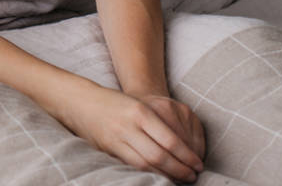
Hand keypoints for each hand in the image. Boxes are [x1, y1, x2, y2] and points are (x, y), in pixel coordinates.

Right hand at [59, 83, 204, 182]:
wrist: (82, 102)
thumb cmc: (118, 104)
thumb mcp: (140, 106)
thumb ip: (159, 125)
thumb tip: (186, 149)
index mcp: (140, 111)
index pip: (169, 140)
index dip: (186, 156)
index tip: (198, 164)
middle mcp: (128, 126)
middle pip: (159, 155)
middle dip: (179, 169)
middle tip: (193, 176)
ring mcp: (116, 139)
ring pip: (145, 164)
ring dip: (166, 175)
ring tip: (180, 179)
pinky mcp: (109, 150)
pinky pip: (132, 166)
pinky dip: (149, 174)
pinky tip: (160, 177)